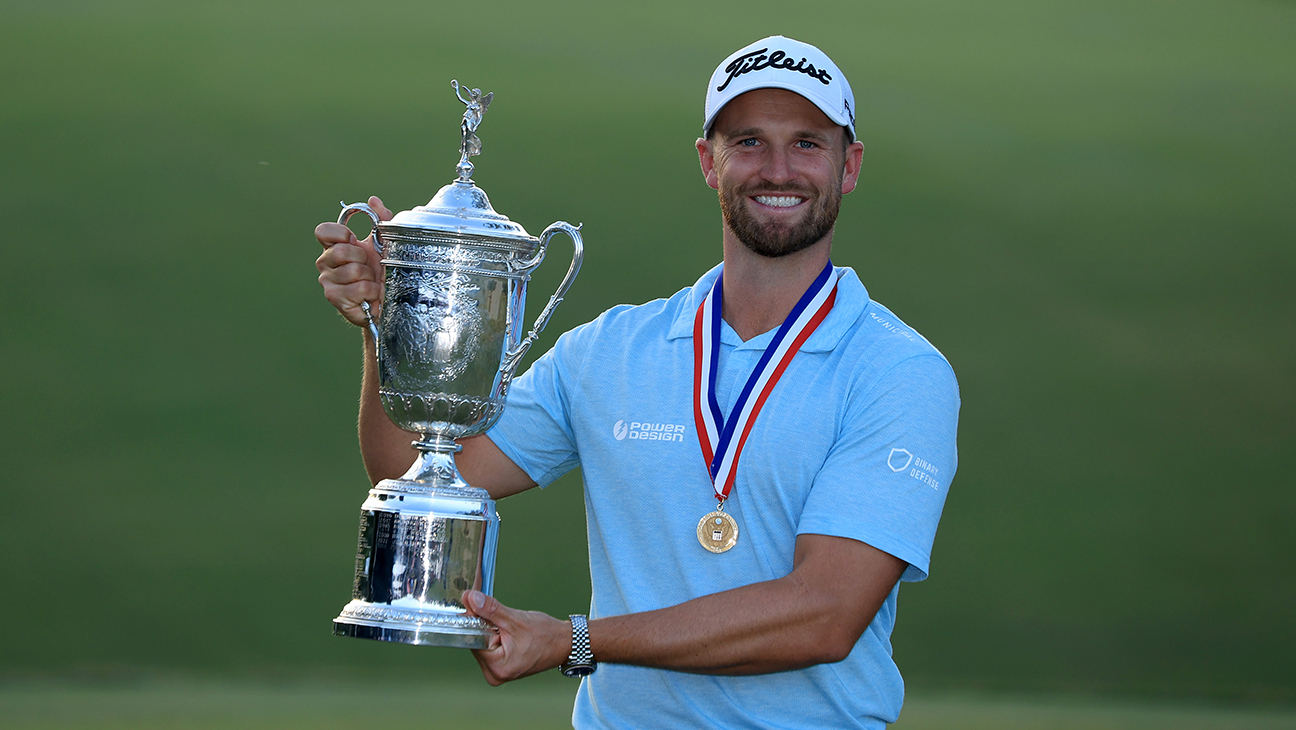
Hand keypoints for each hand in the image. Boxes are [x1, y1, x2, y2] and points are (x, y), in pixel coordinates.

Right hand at [314, 195, 391, 326]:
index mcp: (334, 246)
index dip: (340, 233)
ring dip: (370, 277)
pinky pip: (359, 288)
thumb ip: (382, 220)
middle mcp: (326, 262)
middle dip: (362, 258)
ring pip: (352, 271)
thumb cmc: (383, 272)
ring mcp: (328, 281)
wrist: (388, 302)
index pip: (323, 231)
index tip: (354, 240)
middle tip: (369, 266)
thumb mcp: (386, 243)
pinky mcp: (335, 298)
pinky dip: (372, 292)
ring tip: (371, 282)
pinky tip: (371, 295)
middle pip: (340, 250)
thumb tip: (373, 200)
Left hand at [463, 590, 570, 685]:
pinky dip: (496, 636)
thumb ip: (490, 609)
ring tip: (510, 627)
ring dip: (491, 630)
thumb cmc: (546, 636)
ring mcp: (498, 672)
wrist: (564, 643)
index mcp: (497, 668)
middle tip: (502, 618)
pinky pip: (491, 647)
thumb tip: (471, 599)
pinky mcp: (502, 667)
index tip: (476, 605)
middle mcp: (495, 674)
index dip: (474, 620)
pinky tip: (509, 632)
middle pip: (476, 642)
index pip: (472, 639)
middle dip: (485, 625)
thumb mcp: (515, 619)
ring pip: (483, 643)